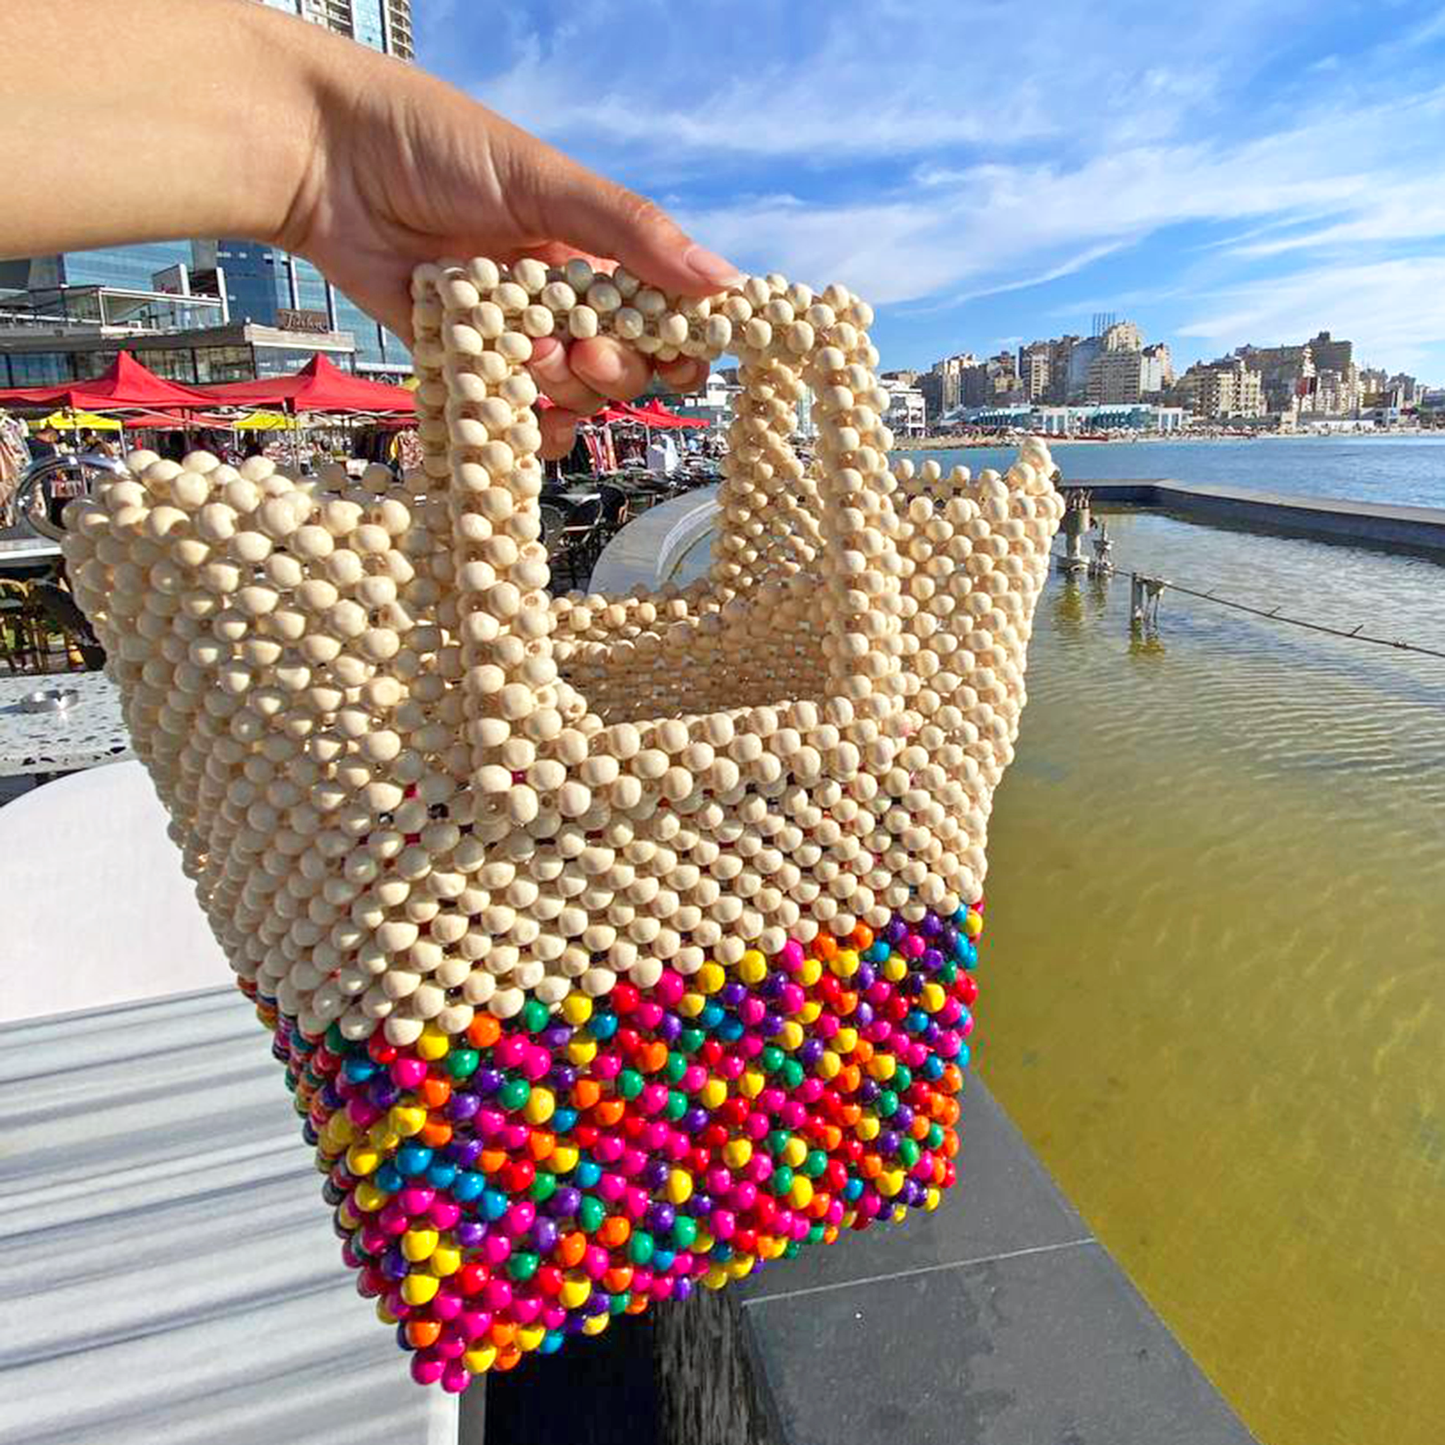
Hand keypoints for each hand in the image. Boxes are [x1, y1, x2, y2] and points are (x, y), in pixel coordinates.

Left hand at [280, 55, 740, 457]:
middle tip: (583, 349)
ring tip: (526, 354)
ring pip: (570, 396)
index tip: (685, 361)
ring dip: (564, 390)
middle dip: (614, 369)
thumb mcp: (542, 181)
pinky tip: (523, 422)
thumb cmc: (432, 146)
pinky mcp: (461, 363)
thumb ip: (631, 232)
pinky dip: (526, 431)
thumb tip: (724, 283)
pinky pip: (511, 419)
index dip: (679, 343)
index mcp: (588, 250)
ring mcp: (510, 335)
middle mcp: (557, 297)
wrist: (321, 161)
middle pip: (622, 366)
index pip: (659, 311)